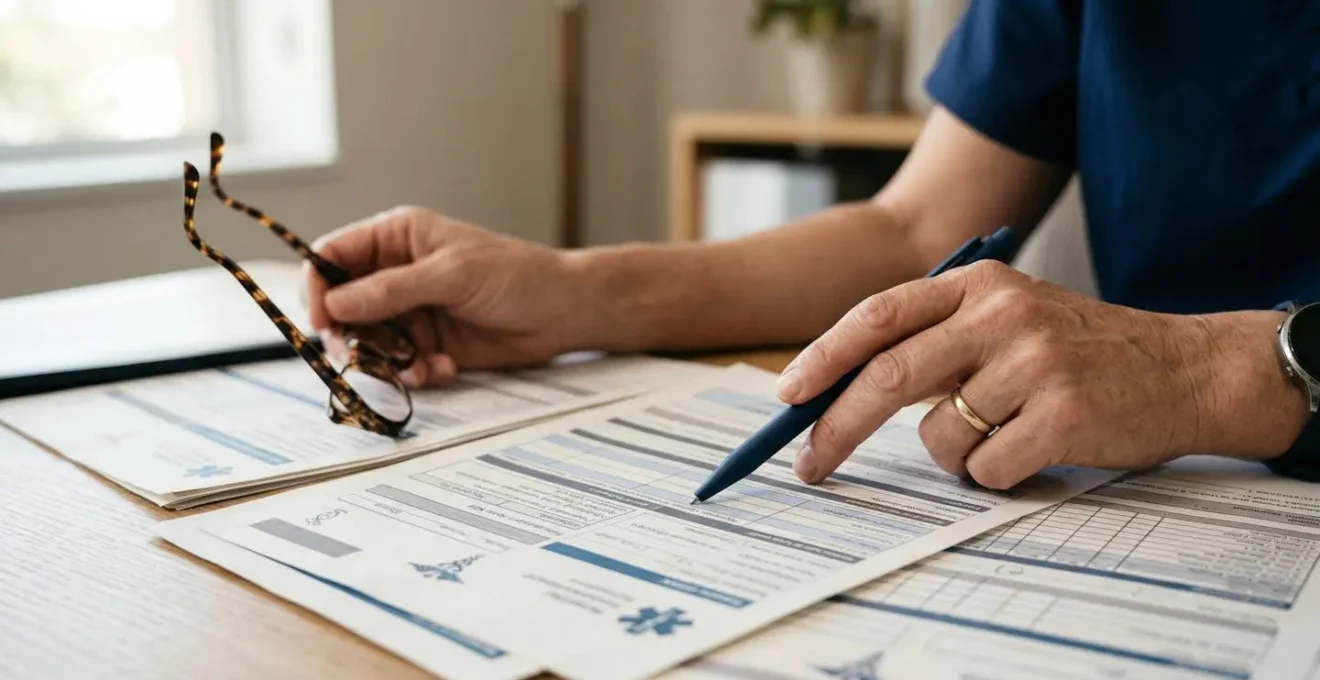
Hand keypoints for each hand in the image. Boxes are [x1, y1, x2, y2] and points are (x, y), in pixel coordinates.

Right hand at [304, 206, 583, 385]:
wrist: (562, 312)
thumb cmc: (516, 275)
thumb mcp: (452, 275)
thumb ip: (392, 290)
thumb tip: (335, 304)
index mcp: (395, 237)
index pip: (331, 256)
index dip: (317, 288)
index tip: (322, 322)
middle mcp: (395, 273)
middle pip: (340, 306)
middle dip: (348, 336)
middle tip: (360, 360)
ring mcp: (410, 310)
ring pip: (366, 342)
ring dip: (384, 362)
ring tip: (419, 366)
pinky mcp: (427, 343)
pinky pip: (397, 365)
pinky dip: (413, 373)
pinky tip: (443, 369)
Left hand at [776, 261, 1305, 488]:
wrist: (1186, 369)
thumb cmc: (1081, 351)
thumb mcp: (1008, 317)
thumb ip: (936, 339)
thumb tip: (840, 387)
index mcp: (979, 282)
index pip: (878, 315)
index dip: (824, 357)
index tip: (788, 395)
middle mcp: (1002, 313)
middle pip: (887, 376)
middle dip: (836, 426)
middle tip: (809, 464)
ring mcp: (1033, 362)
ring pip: (938, 436)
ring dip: (953, 456)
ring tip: (1005, 434)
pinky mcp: (1062, 414)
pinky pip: (985, 469)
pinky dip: (994, 475)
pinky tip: (1036, 449)